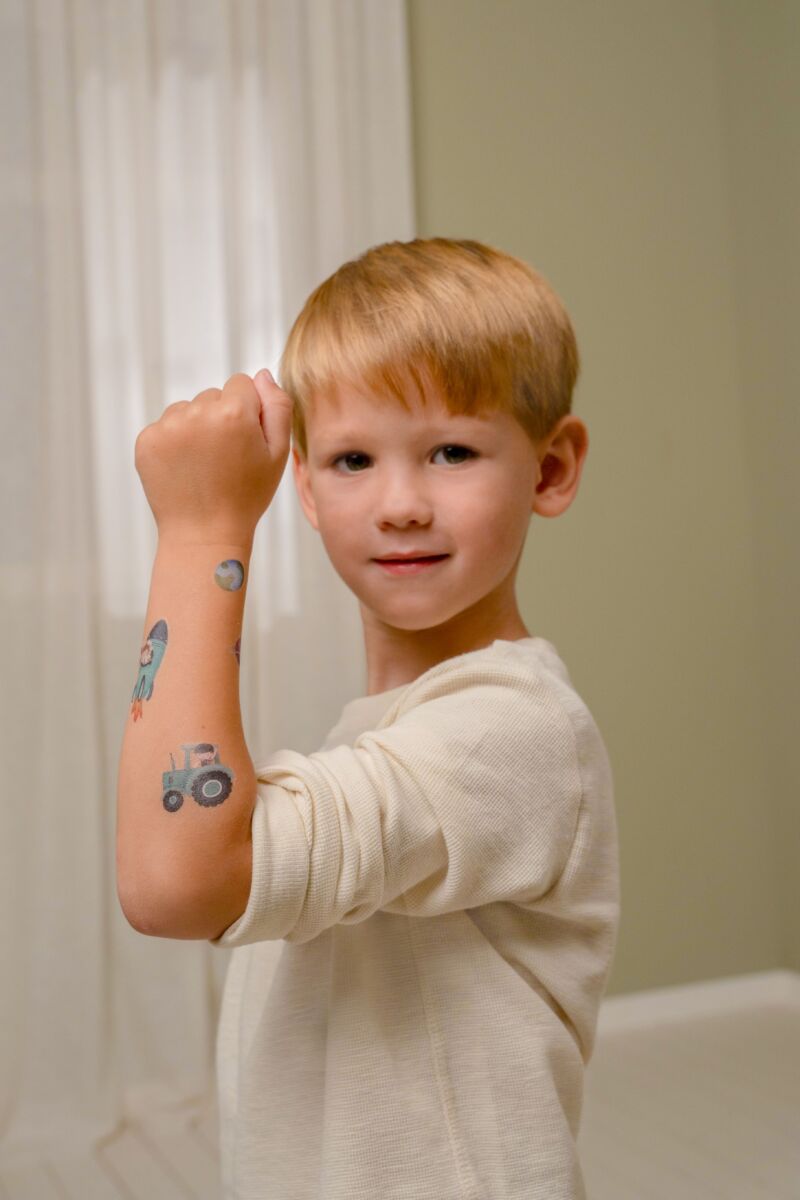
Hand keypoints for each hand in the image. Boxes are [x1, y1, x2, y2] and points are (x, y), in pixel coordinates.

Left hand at [134, 371, 291, 543]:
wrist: (204, 534)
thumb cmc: (246, 496)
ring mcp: (167, 427)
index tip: (246, 441)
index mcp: (233, 412)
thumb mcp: (278, 453)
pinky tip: (185, 469)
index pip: (241, 384)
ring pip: (187, 410)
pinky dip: (174, 444)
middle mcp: (197, 412)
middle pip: (213, 396)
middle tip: (226, 459)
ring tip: (205, 466)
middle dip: (221, 418)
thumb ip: (277, 407)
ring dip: (196, 429)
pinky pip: (165, 427)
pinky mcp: (146, 441)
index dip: (249, 412)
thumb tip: (262, 374)